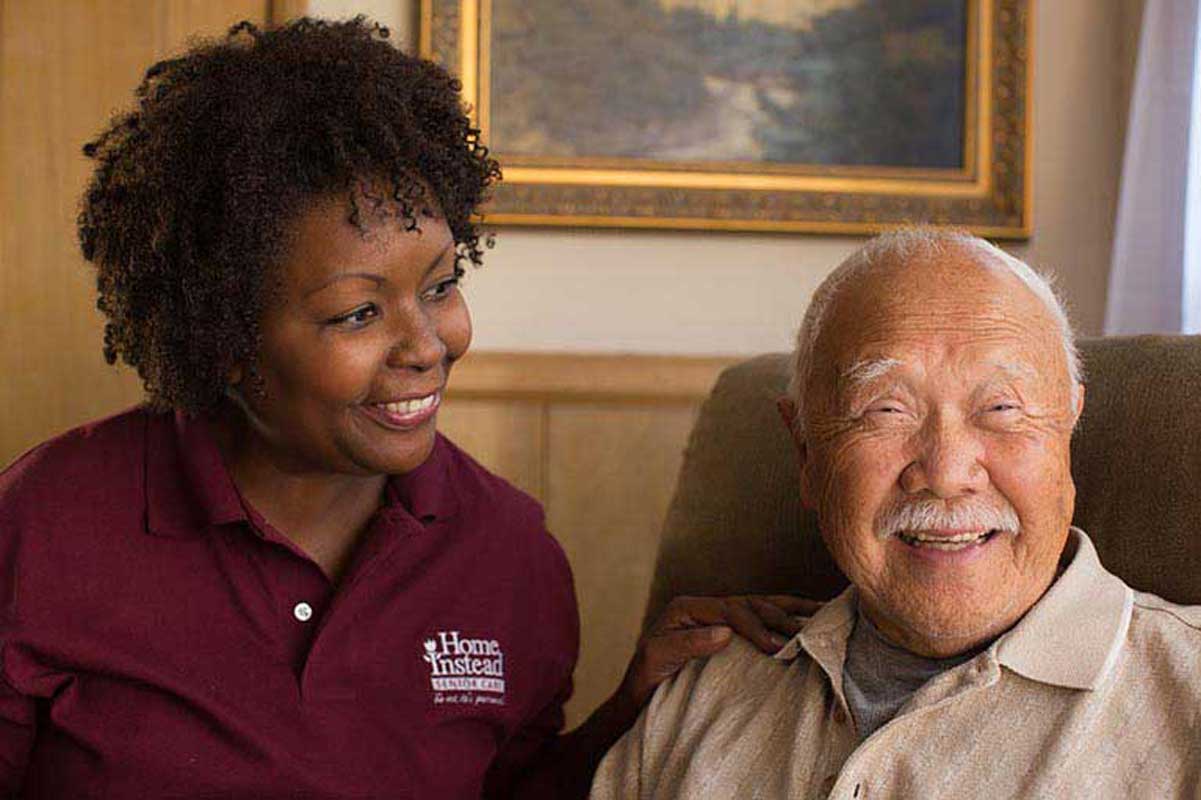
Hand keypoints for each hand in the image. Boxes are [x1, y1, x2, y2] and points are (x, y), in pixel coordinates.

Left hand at [616, 594, 822, 710]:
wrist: (640, 695)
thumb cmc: (646, 678)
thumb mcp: (659, 657)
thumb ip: (689, 643)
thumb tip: (725, 632)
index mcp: (687, 607)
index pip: (729, 610)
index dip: (755, 626)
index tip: (776, 647)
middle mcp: (705, 606)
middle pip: (750, 604)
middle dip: (779, 619)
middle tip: (805, 638)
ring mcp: (718, 616)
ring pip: (761, 605)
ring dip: (791, 612)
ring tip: (822, 615)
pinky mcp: (729, 630)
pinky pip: (761, 617)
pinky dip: (786, 615)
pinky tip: (811, 616)